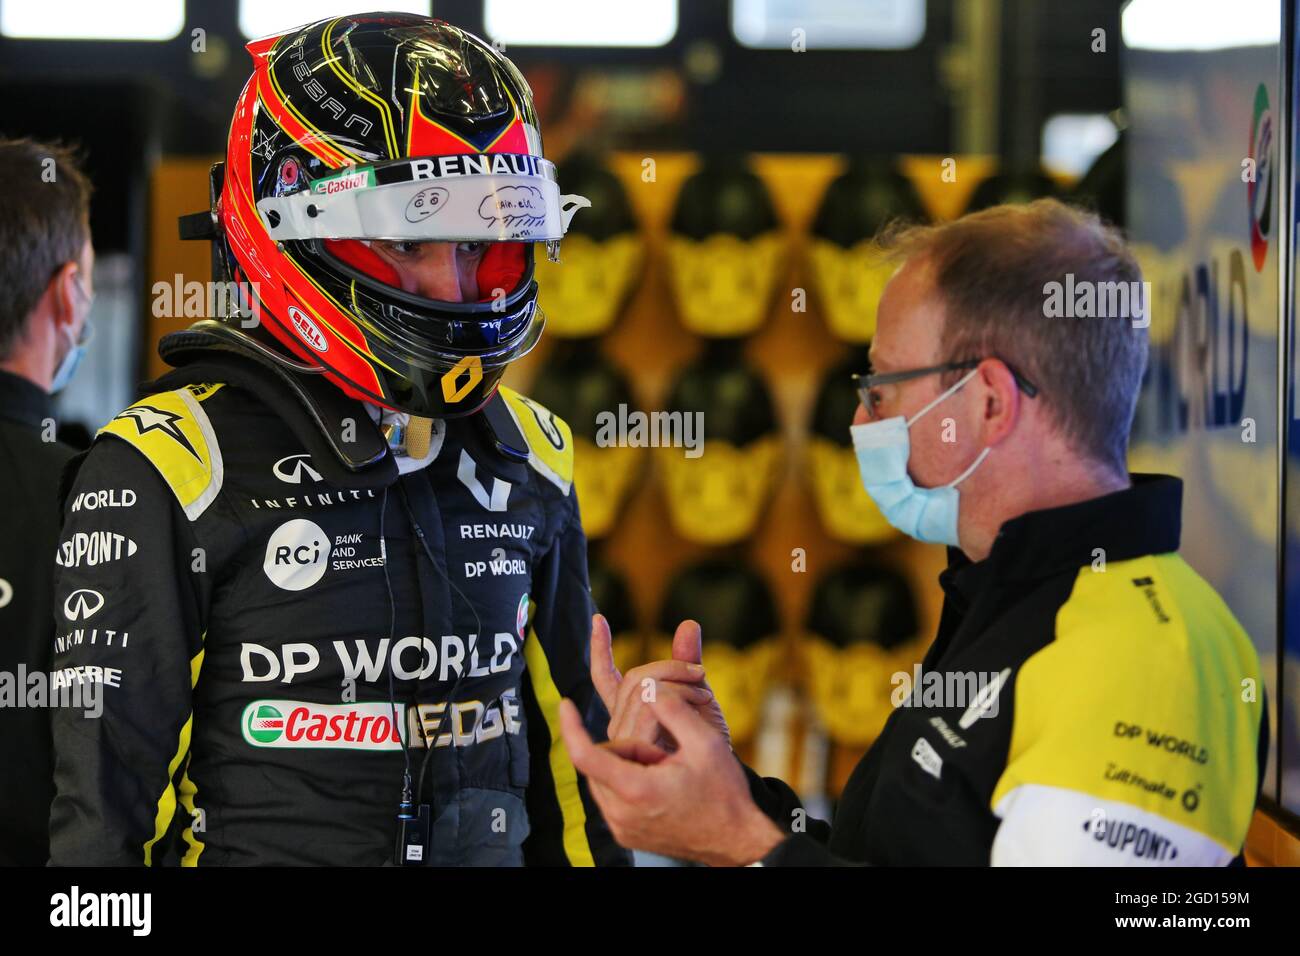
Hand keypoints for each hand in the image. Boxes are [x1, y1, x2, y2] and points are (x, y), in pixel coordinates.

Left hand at [560, 693, 783, 865]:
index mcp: (636, 790)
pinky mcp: (626, 833)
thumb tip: (649, 683)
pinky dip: (630, 778)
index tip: (564, 704)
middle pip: (601, 759)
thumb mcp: (705, 742)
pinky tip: (661, 779)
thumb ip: (673, 708)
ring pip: (606, 775)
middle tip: (664, 750)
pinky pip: (613, 794)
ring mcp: (622, 828)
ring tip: (666, 766)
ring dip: (629, 760)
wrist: (738, 840)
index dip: (571, 726)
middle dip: (628, 743)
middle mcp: (621, 814)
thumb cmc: (724, 792)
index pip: (585, 754)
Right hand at [589, 614, 730, 751]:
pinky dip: (679, 694)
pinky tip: (700, 700)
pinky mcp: (637, 746)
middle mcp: (621, 725)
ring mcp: (626, 737)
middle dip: (670, 666)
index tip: (599, 619)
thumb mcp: (699, 695)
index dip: (600, 649)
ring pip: (642, 687)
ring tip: (706, 695)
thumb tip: (689, 623)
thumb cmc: (709, 745)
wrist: (723, 781)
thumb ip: (687, 662)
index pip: (605, 678)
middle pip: (633, 677)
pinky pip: (650, 702)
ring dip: (679, 681)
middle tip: (701, 673)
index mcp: (630, 712)